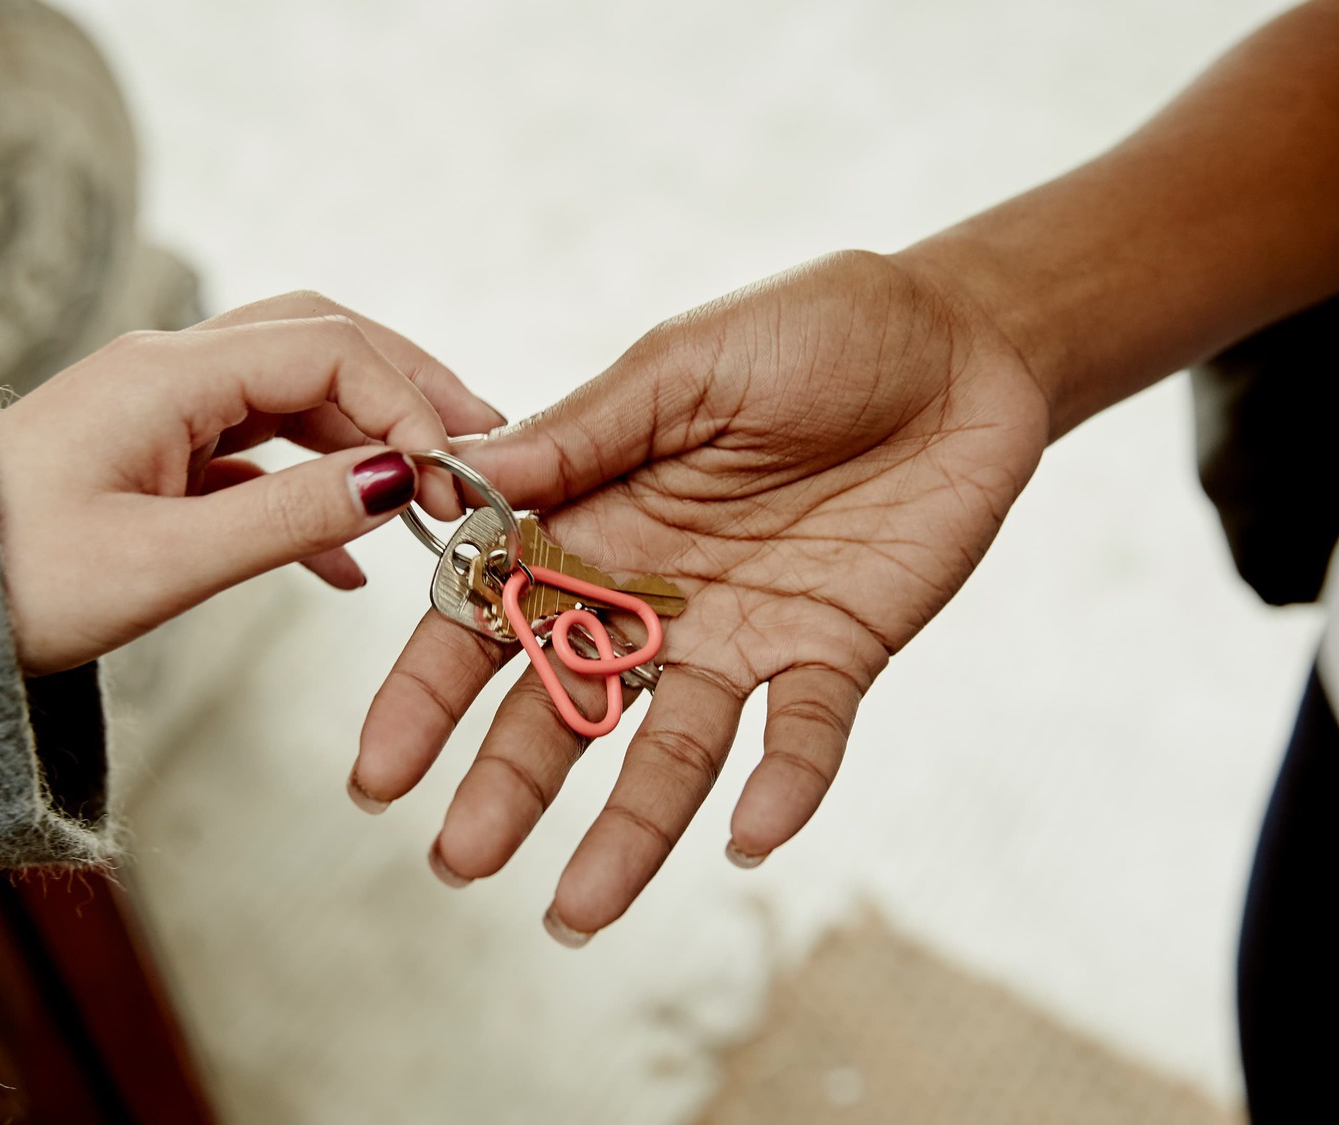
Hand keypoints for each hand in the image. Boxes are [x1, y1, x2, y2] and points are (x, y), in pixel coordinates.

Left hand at [0, 293, 501, 673]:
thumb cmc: (13, 585)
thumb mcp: (163, 562)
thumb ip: (288, 515)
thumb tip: (401, 478)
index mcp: (165, 375)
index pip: (326, 350)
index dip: (407, 402)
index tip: (457, 473)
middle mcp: (166, 370)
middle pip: (319, 343)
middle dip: (406, 388)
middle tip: (482, 442)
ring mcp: (158, 410)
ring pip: (291, 395)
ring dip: (366, 438)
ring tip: (437, 492)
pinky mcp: (150, 455)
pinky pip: (254, 452)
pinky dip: (312, 488)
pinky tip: (351, 557)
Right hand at [352, 250, 1050, 943]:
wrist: (961, 339)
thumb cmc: (811, 329)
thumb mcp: (683, 365)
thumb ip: (581, 433)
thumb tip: (451, 481)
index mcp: (594, 520)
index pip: (488, 617)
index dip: (429, 695)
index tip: (377, 773)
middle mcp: (653, 594)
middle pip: (562, 704)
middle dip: (508, 784)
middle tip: (457, 860)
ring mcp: (743, 634)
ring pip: (672, 750)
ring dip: (627, 828)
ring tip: (578, 911)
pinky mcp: (837, 653)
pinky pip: (805, 734)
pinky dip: (783, 785)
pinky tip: (751, 838)